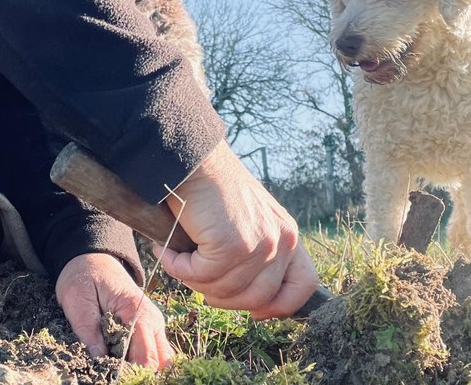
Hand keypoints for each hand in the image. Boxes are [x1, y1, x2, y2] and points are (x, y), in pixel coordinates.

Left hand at [55, 253, 173, 369]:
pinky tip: (124, 365)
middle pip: (159, 361)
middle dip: (140, 374)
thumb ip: (87, 329)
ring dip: (143, 369)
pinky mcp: (148, 328)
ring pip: (161, 359)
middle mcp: (152, 319)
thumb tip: (98, 359)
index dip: (132, 373)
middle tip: (116, 376)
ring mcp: (153, 324)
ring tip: (118, 372)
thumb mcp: (77, 299)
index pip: (146, 354)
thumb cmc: (84, 276)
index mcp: (136, 311)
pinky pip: (154, 352)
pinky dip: (142, 363)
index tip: (114, 378)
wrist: (93, 259)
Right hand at [154, 143, 318, 318]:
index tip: (254, 312)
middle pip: (256, 299)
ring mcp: (259, 244)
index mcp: (288, 236)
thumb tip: (248, 301)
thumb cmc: (212, 190)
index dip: (279, 307)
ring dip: (193, 280)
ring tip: (177, 257)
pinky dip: (178, 267)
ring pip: (224, 291)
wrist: (194, 158)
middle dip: (222, 297)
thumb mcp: (250, 222)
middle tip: (196, 278)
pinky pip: (200, 276)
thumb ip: (257, 256)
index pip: (303, 287)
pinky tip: (167, 249)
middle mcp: (281, 240)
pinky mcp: (232, 245)